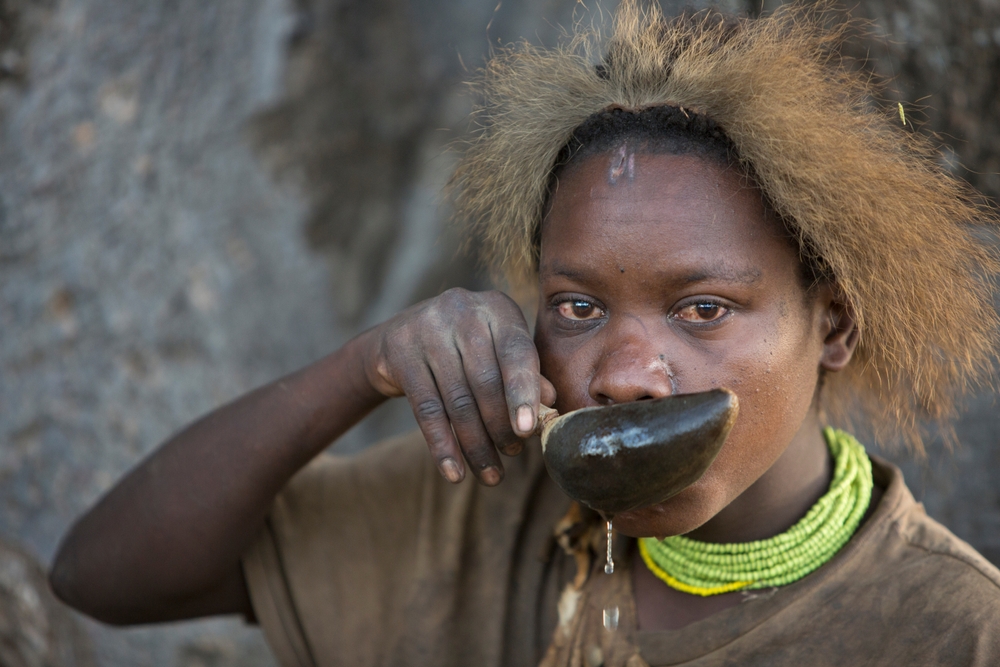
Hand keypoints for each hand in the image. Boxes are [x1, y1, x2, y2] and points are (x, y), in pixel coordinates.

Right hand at [365, 288, 555, 484]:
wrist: (400, 337)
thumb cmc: (466, 348)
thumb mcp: (498, 352)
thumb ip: (526, 374)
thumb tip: (550, 405)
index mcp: (497, 308)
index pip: (516, 352)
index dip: (524, 393)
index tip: (528, 430)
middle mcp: (462, 311)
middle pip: (485, 381)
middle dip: (500, 426)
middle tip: (513, 453)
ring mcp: (427, 329)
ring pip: (457, 400)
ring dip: (476, 444)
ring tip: (491, 474)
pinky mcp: (400, 353)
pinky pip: (426, 409)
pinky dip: (442, 446)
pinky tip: (454, 472)